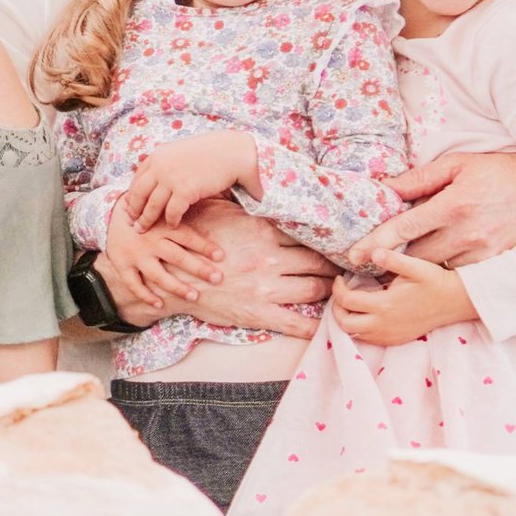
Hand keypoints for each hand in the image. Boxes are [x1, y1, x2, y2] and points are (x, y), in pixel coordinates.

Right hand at [100, 198, 335, 336]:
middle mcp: (269, 259)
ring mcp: (265, 288)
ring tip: (338, 291)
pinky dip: (313, 327)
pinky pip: (294, 323)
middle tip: (346, 269)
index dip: (325, 240)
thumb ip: (247, 207)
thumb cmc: (193, 238)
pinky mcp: (257, 313)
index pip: (306, 235)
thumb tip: (266, 189)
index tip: (338, 242)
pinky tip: (325, 326)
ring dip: (329, 291)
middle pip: (317, 262)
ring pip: (314, 289)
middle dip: (334, 267)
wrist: (169, 273)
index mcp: (263, 233)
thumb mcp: (220, 213)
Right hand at [106, 197, 224, 310]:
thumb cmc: (146, 214)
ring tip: (194, 296)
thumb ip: (180, 213)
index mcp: (162, 225)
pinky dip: (146, 296)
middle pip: (177, 257)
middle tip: (217, 278)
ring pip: (158, 275)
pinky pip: (134, 284)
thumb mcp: (162, 208)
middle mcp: (150, 241)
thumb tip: (207, 203)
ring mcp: (136, 255)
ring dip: (177, 287)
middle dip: (199, 269)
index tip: (221, 256)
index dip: (204, 246)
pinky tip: (160, 305)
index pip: (187, 236)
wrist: (109, 215)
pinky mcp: (123, 266)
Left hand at [123, 133, 258, 230]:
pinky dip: (170, 221)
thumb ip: (168, 163)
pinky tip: (172, 226)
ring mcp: (171, 179)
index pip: (138, 178)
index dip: (132, 194)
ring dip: (146, 220)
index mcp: (158, 155)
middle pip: (138, 193)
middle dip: (133, 209)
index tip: (130, 205)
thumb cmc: (212, 151)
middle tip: (131, 222)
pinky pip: (171, 213)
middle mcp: (160, 166)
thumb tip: (161, 176)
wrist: (233, 151)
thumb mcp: (181, 152)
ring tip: (143, 229)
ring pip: (152, 206)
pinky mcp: (184, 191)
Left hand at [331, 248, 474, 345]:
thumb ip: (392, 258)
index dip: (337, 288)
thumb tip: (372, 252)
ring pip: (354, 334)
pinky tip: (367, 312)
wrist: (456, 302)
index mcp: (385, 306)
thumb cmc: (435, 281)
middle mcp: (383, 325)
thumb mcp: (416, 266)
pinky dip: (360, 327)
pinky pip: (367, 339)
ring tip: (352, 301)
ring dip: (347, 318)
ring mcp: (389, 336)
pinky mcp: (395, 340)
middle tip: (342, 292)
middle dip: (337, 308)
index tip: (341, 278)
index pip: (346, 301)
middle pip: (344, 323)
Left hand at [349, 152, 515, 268]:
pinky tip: (431, 268)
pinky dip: (442, 270)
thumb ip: (421, 178)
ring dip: (415, 268)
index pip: (403, 229)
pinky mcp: (493, 264)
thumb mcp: (459, 165)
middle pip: (414, 256)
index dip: (375, 243)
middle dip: (391, 259)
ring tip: (395, 267)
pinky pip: (458, 274)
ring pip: (435, 267)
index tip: (354, 255)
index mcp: (452, 205)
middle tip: (369, 261)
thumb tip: (387, 187)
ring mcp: (481, 252)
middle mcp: (465, 233)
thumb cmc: (501, 172)